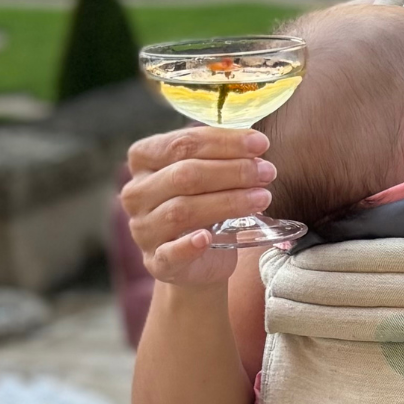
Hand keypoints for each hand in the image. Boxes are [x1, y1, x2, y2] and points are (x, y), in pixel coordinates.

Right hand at [122, 127, 276, 286]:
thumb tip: (255, 147)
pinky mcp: (156, 261)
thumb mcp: (211, 175)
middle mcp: (136, 193)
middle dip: (232, 171)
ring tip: (262, 198)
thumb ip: (224, 157)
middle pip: (184, 175)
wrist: (202, 258)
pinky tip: (207, 239)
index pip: (181, 144)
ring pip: (182, 210)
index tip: (260, 143)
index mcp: (144, 160)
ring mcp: (142, 229)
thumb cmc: (206, 204)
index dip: (223, 142)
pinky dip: (188, 246)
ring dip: (227, 202)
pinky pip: (169, 253)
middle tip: (267, 172)